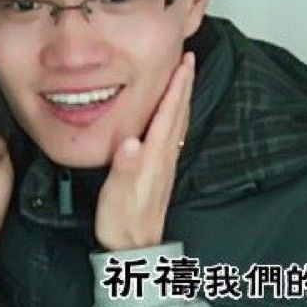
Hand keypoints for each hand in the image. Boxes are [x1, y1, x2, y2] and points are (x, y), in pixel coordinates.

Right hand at [95, 51, 194, 250]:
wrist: (134, 248)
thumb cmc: (122, 220)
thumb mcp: (118, 195)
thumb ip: (125, 168)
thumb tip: (131, 141)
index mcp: (154, 157)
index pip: (168, 115)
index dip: (176, 88)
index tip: (183, 62)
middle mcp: (164, 157)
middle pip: (178, 114)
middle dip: (184, 85)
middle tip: (188, 58)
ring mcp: (165, 165)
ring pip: (179, 124)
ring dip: (183, 98)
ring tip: (184, 78)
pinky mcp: (161, 172)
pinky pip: (174, 135)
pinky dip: (177, 116)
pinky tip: (174, 115)